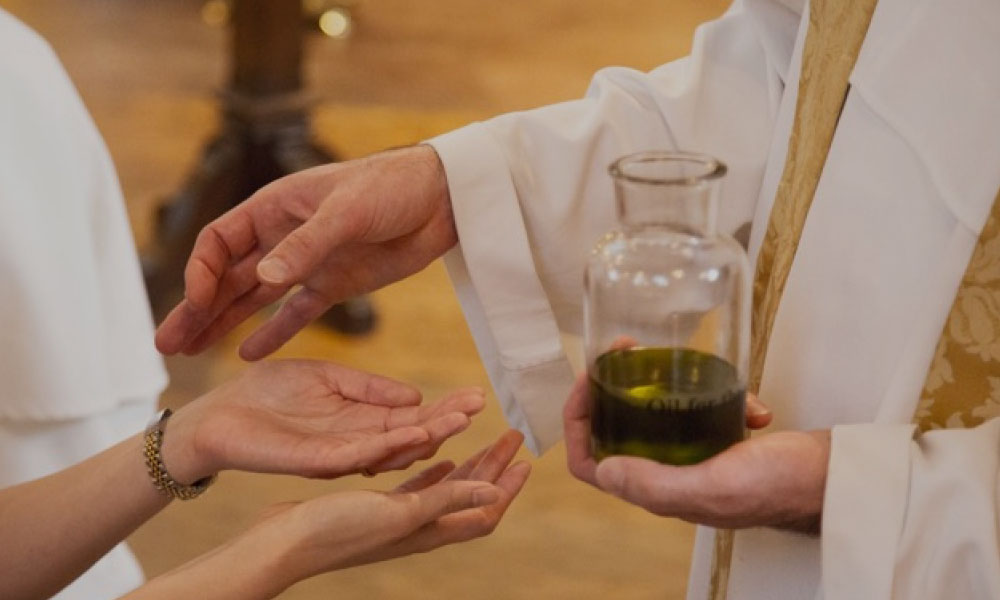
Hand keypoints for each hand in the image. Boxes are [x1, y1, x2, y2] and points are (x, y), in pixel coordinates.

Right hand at [154, 145, 455, 359]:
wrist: (443, 198)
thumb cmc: (393, 187)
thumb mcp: (348, 211)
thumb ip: (307, 244)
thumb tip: (263, 277)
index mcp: (275, 208)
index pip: (219, 242)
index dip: (201, 273)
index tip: (195, 304)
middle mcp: (283, 237)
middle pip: (227, 277)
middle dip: (196, 310)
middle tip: (166, 346)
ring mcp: (307, 263)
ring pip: (253, 298)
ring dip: (223, 324)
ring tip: (190, 354)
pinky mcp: (335, 284)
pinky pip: (295, 313)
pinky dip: (273, 333)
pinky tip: (248, 354)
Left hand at [161, 359, 484, 483]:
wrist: (217, 413)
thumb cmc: (267, 393)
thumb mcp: (329, 377)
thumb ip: (368, 387)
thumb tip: (414, 396)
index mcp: (359, 422)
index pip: (410, 416)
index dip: (443, 407)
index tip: (476, 395)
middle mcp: (355, 443)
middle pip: (410, 435)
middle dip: (446, 421)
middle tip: (478, 406)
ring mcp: (337, 455)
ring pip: (391, 449)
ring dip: (427, 434)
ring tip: (459, 419)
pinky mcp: (313, 461)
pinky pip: (357, 454)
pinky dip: (388, 443)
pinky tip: (414, 430)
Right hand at [259, 430, 530, 582]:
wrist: (286, 542)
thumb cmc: (339, 530)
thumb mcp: (400, 512)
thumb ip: (447, 500)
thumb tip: (495, 493)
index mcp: (428, 531)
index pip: (483, 513)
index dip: (507, 488)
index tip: (525, 459)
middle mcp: (419, 528)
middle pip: (470, 497)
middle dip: (494, 467)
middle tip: (511, 436)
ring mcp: (398, 519)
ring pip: (447, 490)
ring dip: (469, 465)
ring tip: (486, 440)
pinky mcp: (376, 509)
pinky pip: (417, 488)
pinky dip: (434, 470)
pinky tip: (438, 457)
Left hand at [564, 373, 827, 531]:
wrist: (833, 480)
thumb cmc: (780, 486)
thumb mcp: (714, 484)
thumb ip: (658, 484)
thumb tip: (604, 470)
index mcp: (658, 490)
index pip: (590, 463)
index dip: (577, 422)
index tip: (589, 379)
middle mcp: (669, 474)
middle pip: (617, 428)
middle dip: (611, 386)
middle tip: (626, 347)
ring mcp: (693, 456)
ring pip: (653, 414)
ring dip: (655, 382)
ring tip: (666, 352)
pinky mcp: (720, 440)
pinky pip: (699, 410)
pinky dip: (715, 394)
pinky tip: (743, 398)